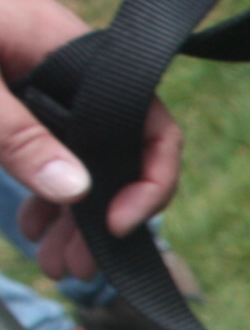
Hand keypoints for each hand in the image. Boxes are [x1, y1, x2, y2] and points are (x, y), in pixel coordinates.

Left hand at [0, 0, 181, 280]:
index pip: (151, 127)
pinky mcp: (18, 96)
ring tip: (53, 261)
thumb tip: (75, 192)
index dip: (147, 183)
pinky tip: (28, 224)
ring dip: (70, 216)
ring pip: (79, 160)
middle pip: (115, 156)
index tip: (114, 226)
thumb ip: (18, 132)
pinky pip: (46, 148)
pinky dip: (41, 190)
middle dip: (99, 219)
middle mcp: (75, 74)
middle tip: (79, 269)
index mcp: (80, 60)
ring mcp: (46, 84)